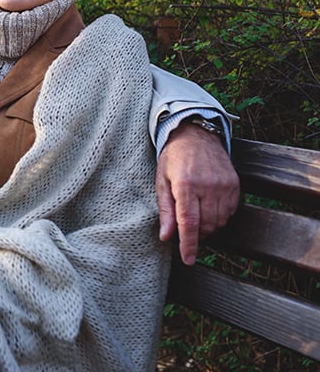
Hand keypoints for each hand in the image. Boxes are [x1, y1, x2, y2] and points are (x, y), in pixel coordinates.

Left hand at [156, 123, 239, 264]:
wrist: (196, 136)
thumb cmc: (174, 159)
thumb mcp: (161, 181)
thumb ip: (166, 210)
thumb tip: (166, 237)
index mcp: (186, 185)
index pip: (189, 223)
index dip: (189, 244)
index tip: (188, 260)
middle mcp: (208, 186)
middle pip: (206, 226)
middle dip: (196, 235)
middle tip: (185, 230)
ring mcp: (224, 186)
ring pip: (219, 222)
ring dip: (207, 227)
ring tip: (195, 216)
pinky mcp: (235, 185)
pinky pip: (230, 212)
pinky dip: (219, 217)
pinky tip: (208, 208)